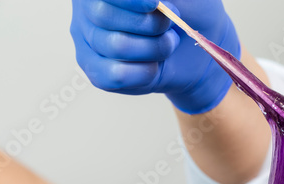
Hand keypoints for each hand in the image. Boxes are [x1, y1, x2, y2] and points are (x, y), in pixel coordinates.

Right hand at [70, 0, 239, 113]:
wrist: (195, 47)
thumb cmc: (187, 11)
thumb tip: (150, 0)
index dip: (129, 0)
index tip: (154, 3)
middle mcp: (87, 13)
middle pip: (104, 15)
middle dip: (148, 23)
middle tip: (169, 25)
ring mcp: (89, 45)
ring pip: (116, 45)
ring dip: (154, 47)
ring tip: (168, 43)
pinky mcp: (98, 74)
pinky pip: (116, 75)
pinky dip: (145, 71)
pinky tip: (155, 65)